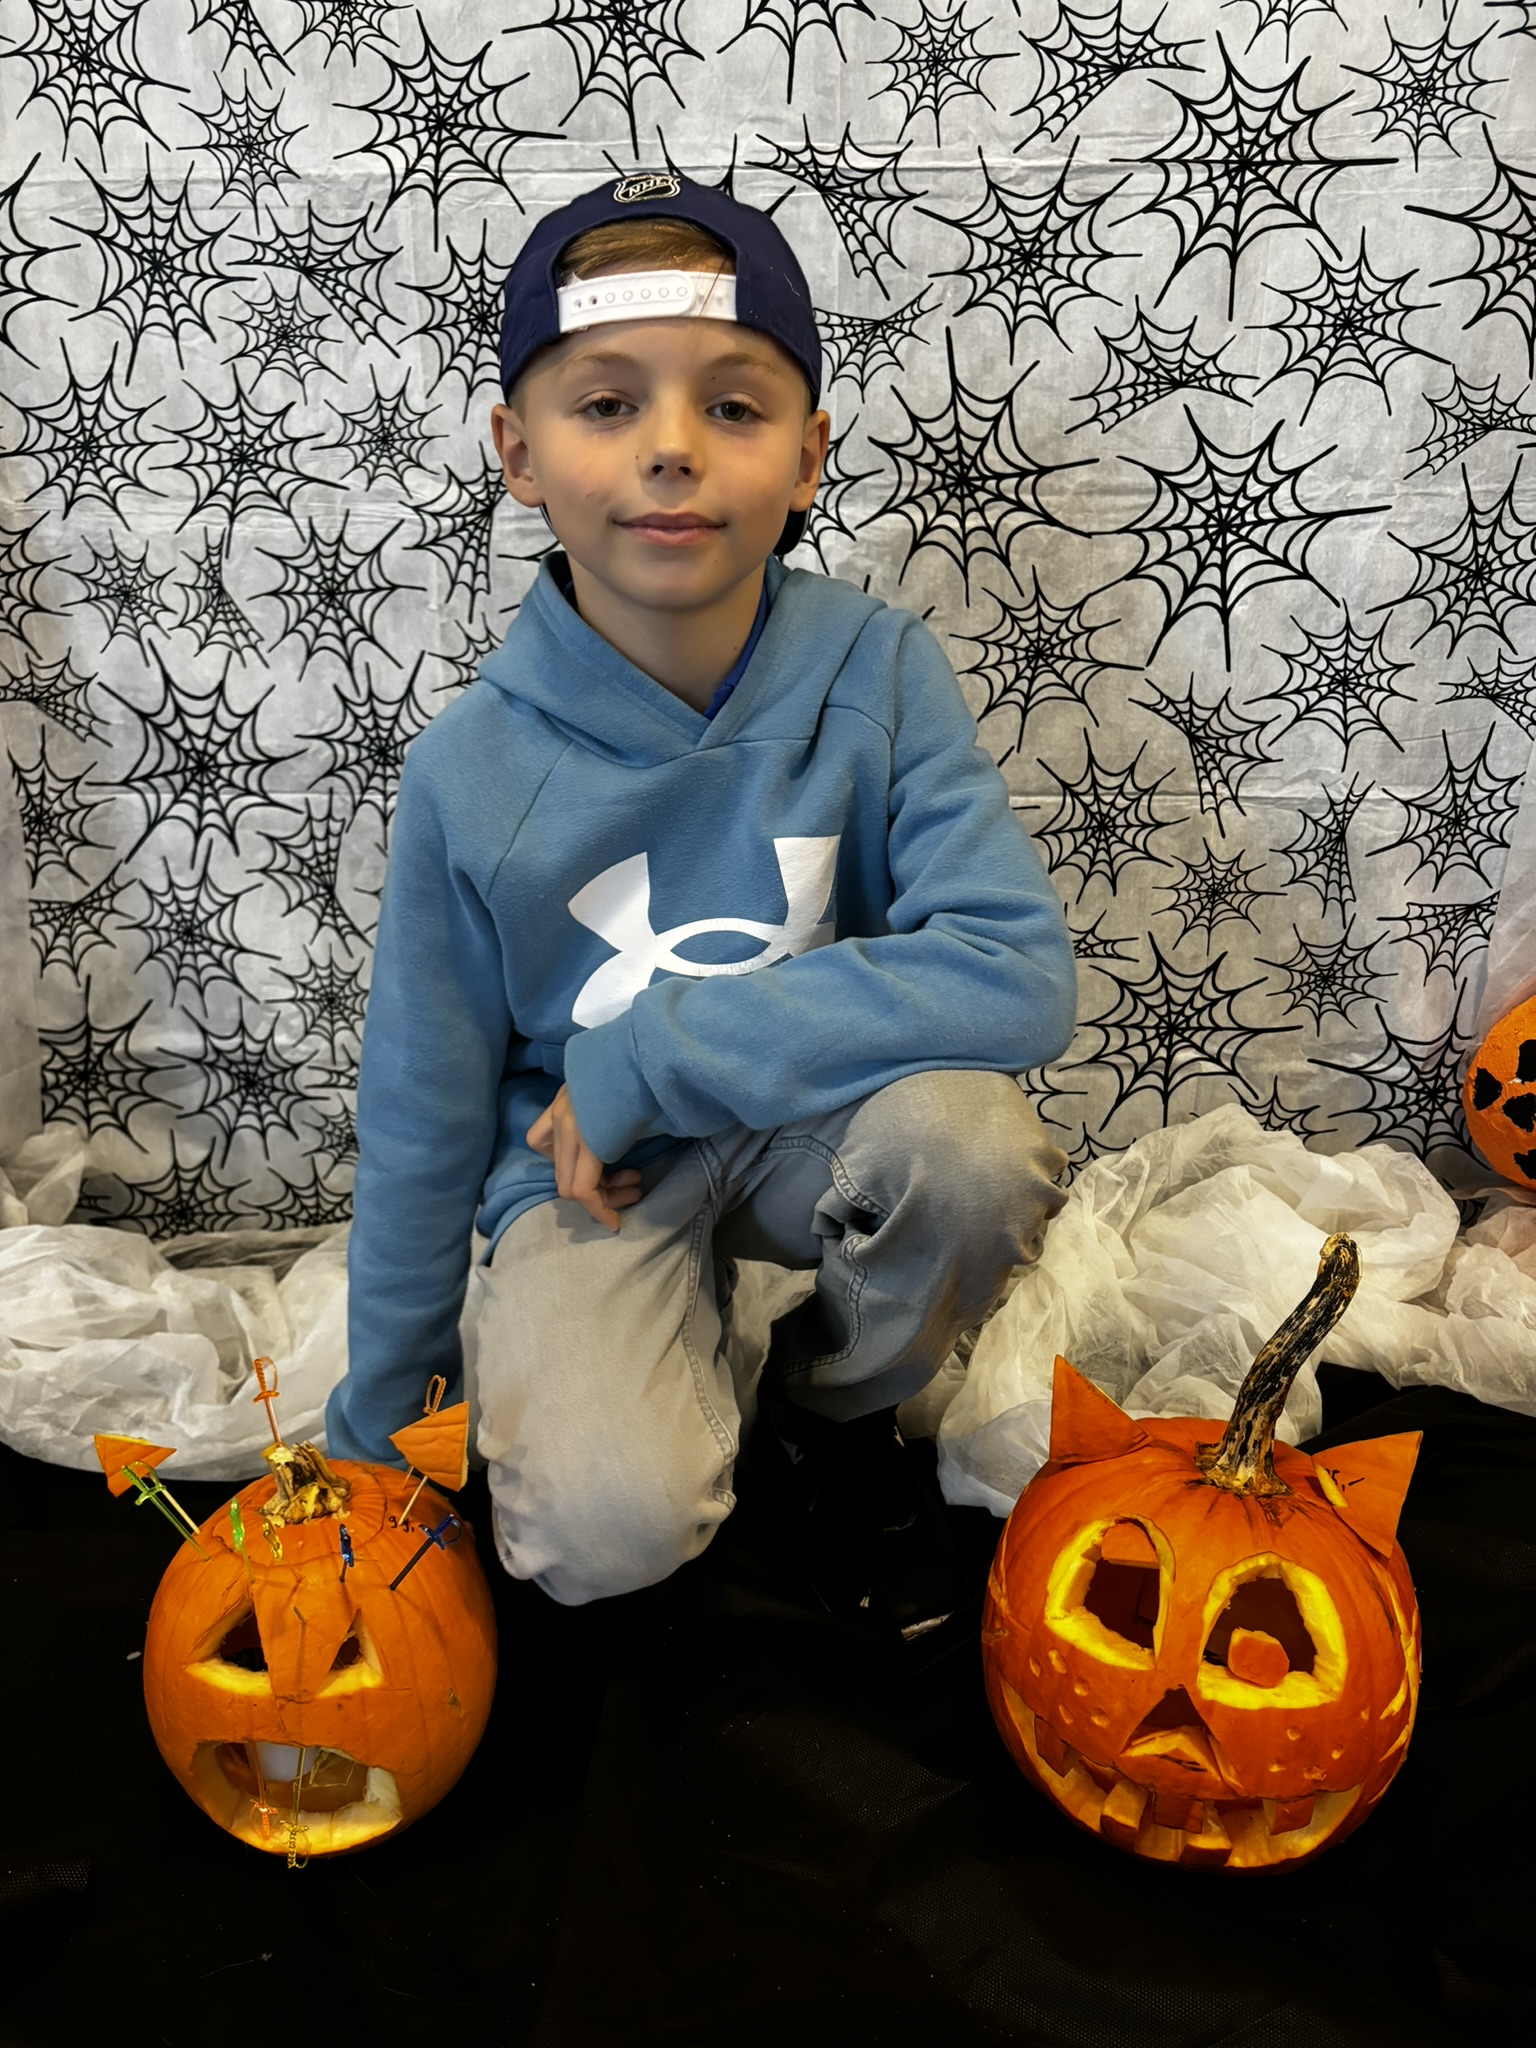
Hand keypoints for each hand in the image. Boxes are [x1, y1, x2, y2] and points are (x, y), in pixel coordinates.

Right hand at [525, 1084, 643, 1232]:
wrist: (644, 1038)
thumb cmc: (655, 1082)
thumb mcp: (651, 1124)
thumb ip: (626, 1155)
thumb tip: (625, 1180)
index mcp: (589, 1132)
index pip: (581, 1188)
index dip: (599, 1211)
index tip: (616, 1223)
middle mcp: (566, 1122)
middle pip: (567, 1181)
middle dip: (598, 1197)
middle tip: (631, 1190)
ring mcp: (559, 1109)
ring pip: (555, 1163)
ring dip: (586, 1177)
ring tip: (624, 1172)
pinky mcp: (560, 1099)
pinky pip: (547, 1138)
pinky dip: (567, 1156)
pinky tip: (594, 1152)